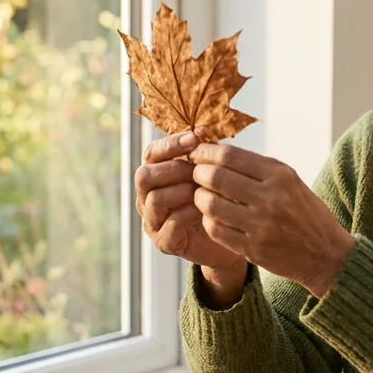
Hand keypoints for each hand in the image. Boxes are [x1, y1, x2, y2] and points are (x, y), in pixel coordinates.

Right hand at [135, 132, 247, 273]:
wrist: (229, 240)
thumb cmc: (219, 202)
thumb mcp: (211, 174)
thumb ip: (202, 156)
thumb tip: (202, 129)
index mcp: (156, 177)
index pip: (150, 153)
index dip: (170, 144)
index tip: (195, 139)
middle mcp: (147, 198)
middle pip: (143, 175)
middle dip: (173, 169)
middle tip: (198, 170)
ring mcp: (153, 222)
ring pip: (155, 199)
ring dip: (182, 190)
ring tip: (204, 190)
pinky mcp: (164, 243)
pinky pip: (170, 224)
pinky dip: (189, 213)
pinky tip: (206, 209)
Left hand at [190, 144, 355, 296]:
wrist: (327, 254)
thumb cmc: (305, 213)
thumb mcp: (290, 181)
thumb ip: (258, 168)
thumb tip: (218, 151)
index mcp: (281, 175)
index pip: (230, 156)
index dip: (206, 152)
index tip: (197, 153)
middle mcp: (271, 198)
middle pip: (216, 177)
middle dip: (198, 173)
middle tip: (196, 174)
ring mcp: (261, 225)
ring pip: (211, 205)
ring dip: (200, 198)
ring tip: (203, 197)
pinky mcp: (253, 248)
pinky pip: (216, 230)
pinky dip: (209, 221)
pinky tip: (213, 217)